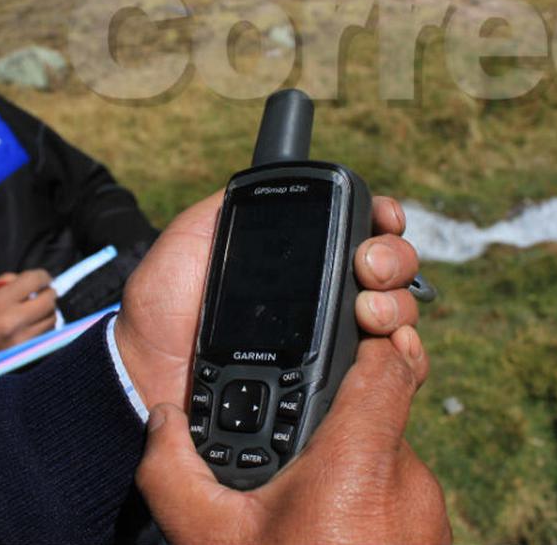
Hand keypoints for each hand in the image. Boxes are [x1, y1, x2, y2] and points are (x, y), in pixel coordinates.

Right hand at [0, 270, 55, 363]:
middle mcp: (13, 321)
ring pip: (52, 318)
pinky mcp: (27, 352)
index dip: (42, 276)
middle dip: (49, 292)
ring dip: (48, 309)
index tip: (43, 278)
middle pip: (49, 300)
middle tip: (43, 291)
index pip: (33, 282)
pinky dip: (45, 324)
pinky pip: (48, 333)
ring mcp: (22, 339)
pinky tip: (34, 322)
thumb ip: (6, 282)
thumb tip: (31, 280)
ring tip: (36, 308)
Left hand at [113, 192, 421, 413]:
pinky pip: (393, 369)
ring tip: (366, 308)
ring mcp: (334, 342)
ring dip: (396, 303)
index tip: (382, 216)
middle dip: (393, 258)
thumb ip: (232, 204)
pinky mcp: (335, 385)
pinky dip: (405, 353)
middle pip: (391, 268)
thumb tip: (272, 171)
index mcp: (298, 260)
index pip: (359, 232)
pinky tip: (384, 343)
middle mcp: (325, 296)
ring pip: (398, 313)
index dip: (383, 218)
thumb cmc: (164, 307)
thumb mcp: (192, 236)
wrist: (151, 370)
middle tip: (367, 266)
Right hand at [137, 336, 450, 544]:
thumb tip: (159, 421)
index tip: (359, 324)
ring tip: (306, 504)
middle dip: (339, 421)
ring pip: (388, 459)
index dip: (377, 335)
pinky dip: (369, 503)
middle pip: (380, 413)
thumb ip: (172, 472)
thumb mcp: (209, 540)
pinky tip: (330, 533)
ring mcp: (429, 516)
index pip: (390, 364)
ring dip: (353, 467)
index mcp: (359, 463)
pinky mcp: (435, 541)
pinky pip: (400, 498)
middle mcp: (407, 481)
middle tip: (295, 451)